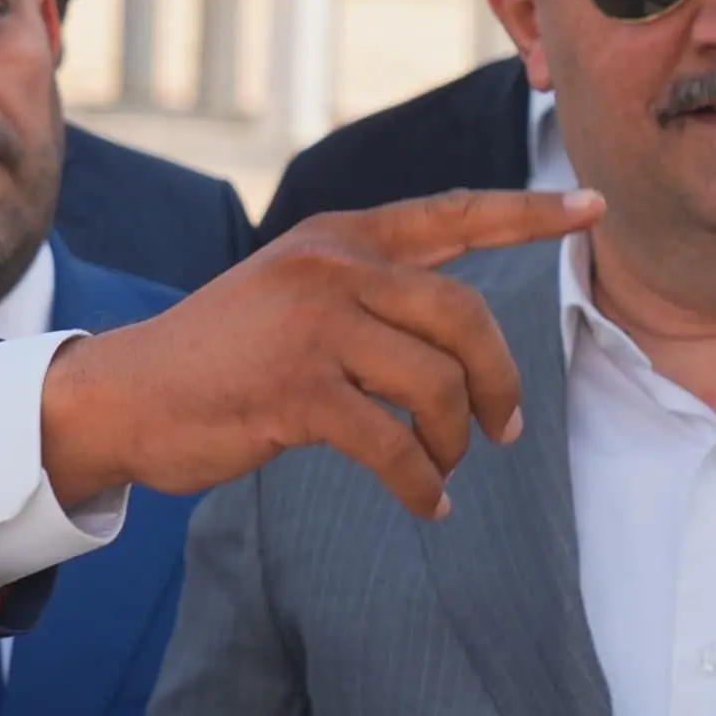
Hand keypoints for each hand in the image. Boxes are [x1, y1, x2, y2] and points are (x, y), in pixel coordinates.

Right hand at [37, 187, 603, 519]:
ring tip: (446, 469)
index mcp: (340, 236)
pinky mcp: (296, 392)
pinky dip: (422, 485)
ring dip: (457, 441)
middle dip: (499, 382)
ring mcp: (313, 327)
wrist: (124, 396)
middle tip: (503, 431)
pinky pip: (394, 446)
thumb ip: (368, 290)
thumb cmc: (221, 356)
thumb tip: (459, 337)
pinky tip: (426, 505)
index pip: (452, 214)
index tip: (592, 209)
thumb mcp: (294, 292)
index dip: (528, 214)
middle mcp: (331, 267)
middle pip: (464, 316)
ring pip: (438, 384)